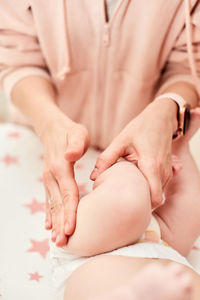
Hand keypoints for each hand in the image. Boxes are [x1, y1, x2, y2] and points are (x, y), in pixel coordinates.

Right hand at [41, 114, 89, 245]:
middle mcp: (52, 176)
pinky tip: (49, 225)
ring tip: (57, 241)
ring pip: (52, 205)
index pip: (68, 194)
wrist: (53, 129)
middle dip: (61, 224)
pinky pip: (49, 200)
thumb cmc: (71, 132)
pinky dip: (49, 214)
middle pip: (58, 204)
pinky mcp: (49, 181)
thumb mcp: (78, 133)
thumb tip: (71, 156)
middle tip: (64, 243)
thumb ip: (76, 144)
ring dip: (55, 223)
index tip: (71, 229)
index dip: (70, 212)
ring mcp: (48, 179)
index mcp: (61, 167)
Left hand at [90, 100, 177, 208]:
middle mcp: (163, 171)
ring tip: (128, 190)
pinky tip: (137, 182)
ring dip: (145, 194)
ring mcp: (168, 171)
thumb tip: (93, 178)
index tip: (126, 203)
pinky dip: (150, 188)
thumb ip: (106, 159)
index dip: (142, 205)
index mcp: (151, 165)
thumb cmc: (140, 128)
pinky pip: (160, 186)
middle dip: (141, 202)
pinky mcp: (168, 170)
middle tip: (123, 200)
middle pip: (156, 199)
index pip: (154, 198)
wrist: (160, 118)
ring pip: (159, 194)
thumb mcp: (120, 141)